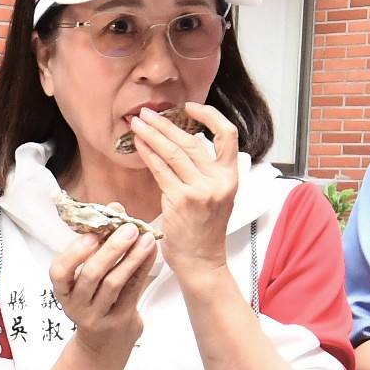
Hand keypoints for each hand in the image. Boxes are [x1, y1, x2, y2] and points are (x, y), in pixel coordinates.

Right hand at [52, 226, 155, 353]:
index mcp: (63, 290)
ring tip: (145, 237)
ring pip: (114, 284)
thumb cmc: (95, 298)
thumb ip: (98, 241)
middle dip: (111, 249)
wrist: (104, 344)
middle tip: (129, 227)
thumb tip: (115, 207)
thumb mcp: (88, 275)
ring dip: (131, 257)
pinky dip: (143, 268)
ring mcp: (98, 316)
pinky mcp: (121, 321)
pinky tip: (151, 251)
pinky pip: (133, 291)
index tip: (91, 235)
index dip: (74, 253)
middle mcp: (76, 304)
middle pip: (92, 275)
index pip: (59, 272)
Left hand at [127, 102, 237, 278]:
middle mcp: (219, 181)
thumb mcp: (216, 198)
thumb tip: (184, 143)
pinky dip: (148, 153)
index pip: (228, 135)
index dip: (209, 116)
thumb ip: (206, 172)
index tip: (190, 107)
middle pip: (192, 141)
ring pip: (174, 152)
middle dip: (166, 123)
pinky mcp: (181, 200)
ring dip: (153, 134)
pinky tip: (138, 144)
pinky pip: (161, 169)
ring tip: (138, 122)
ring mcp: (201, 190)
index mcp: (231, 177)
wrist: (201, 262)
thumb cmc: (203, 231)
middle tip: (148, 113)